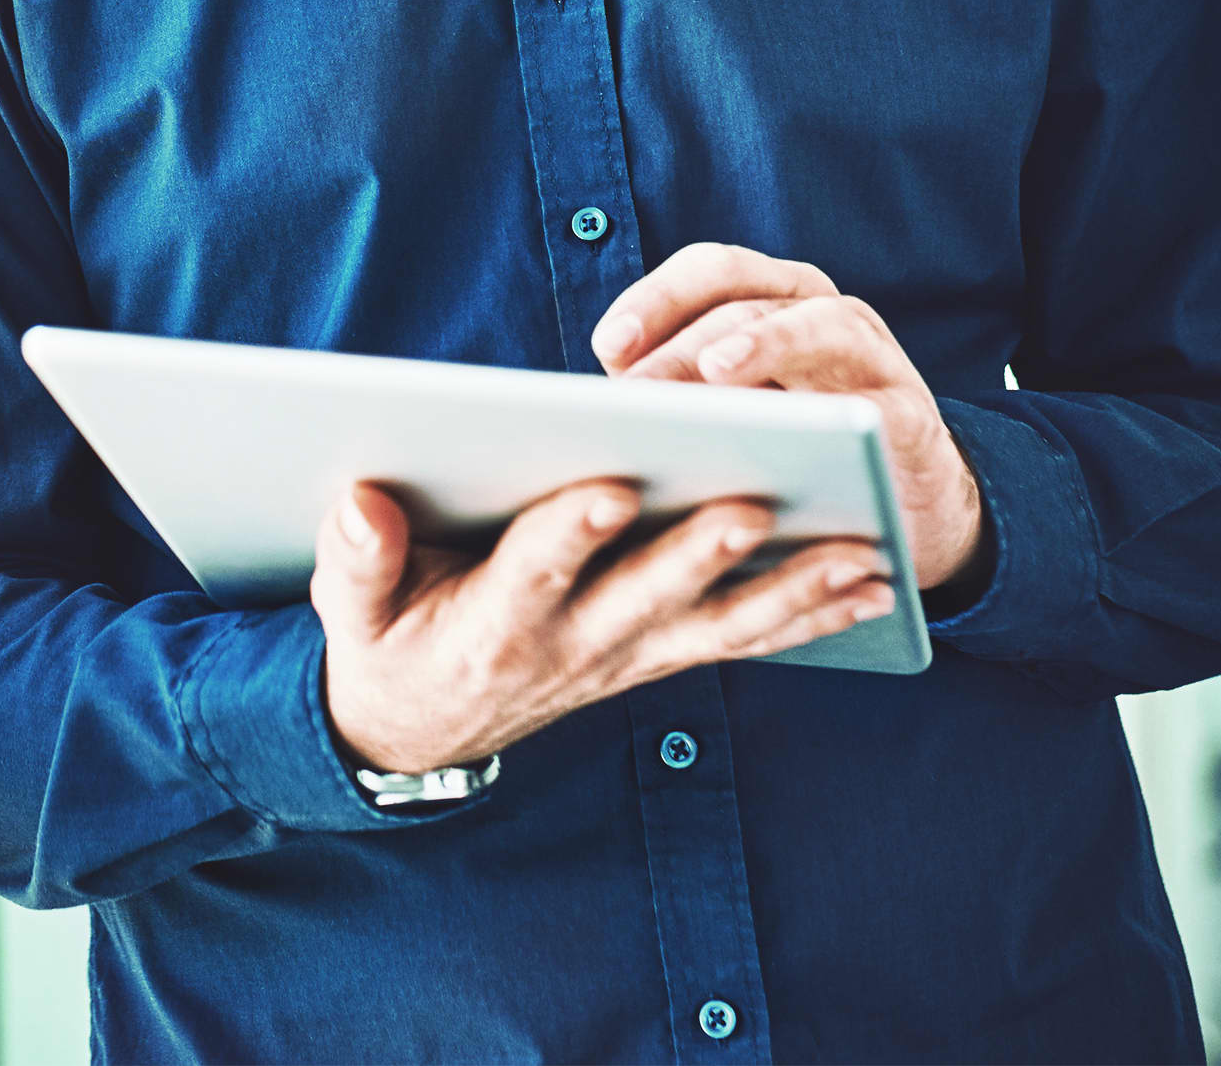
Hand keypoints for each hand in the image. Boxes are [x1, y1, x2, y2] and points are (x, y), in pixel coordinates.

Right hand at [312, 476, 898, 775]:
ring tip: (858, 553)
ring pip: (716, 624)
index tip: (600, 487)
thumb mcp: (350, 611)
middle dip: (698, 552)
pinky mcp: (656, 656)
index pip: (530, 574)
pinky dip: (807, 614)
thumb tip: (358, 500)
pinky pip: (741, 638)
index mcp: (491, 625)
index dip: (565, 535)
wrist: (423, 733)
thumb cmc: (388, 642)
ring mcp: (623, 657)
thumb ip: (354, 559)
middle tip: (751, 503)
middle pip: (642, 597)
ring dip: (789, 591)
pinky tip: (869, 583)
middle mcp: (570, 647)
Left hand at [592, 244, 986, 601]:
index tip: (607, 346)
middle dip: (685, 344)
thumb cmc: (796, 454)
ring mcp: (873, 356)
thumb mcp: (732, 416)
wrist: (903, 511)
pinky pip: (878, 402)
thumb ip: (677, 396)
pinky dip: (843, 407)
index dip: (656, 299)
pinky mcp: (912, 414)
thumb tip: (595, 409)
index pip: (710, 271)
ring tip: (716, 371)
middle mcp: (822, 310)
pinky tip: (806, 427)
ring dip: (763, 342)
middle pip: (745, 302)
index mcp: (771, 299)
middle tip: (637, 389)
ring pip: (817, 326)